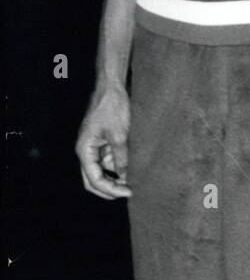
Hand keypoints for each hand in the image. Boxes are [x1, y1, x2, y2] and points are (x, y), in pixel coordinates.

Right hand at [76, 83, 130, 199]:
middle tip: (128, 193)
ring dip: (116, 176)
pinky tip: (132, 167)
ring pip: (102, 169)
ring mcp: (95, 145)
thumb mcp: (119, 135)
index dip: (110, 189)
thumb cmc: (112, 107)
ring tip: (134, 180)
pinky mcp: (103, 139)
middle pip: (94, 179)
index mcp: (84, 150)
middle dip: (109, 188)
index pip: (94, 180)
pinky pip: (109, 158)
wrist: (112, 86)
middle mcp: (86, 150)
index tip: (128, 192)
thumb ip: (121, 158)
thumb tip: (125, 177)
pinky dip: (119, 164)